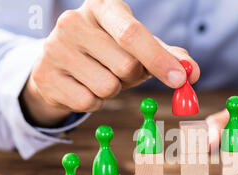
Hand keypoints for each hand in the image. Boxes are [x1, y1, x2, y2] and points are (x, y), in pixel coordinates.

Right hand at [21, 0, 199, 126]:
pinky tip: (84, 86)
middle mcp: (74, 21)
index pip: (133, 33)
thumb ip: (168, 56)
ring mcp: (54, 47)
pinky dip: (95, 102)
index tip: (180, 80)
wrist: (62, 64)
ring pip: (107, 87)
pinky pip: (88, 102)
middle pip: (125, 65)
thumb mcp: (139, 49)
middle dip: (131, 76)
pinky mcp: (45, 75)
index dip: (159, 59)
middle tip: (120, 69)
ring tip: (100, 76)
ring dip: (113, 90)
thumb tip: (192, 72)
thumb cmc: (109, 52)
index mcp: (102, 7)